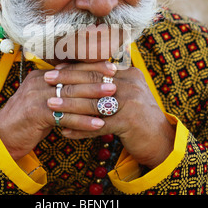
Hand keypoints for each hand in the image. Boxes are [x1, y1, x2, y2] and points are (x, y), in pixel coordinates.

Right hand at [0, 61, 116, 160]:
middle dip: (96, 81)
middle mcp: (39, 82)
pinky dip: (83, 121)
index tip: (112, 68)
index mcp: (42, 75)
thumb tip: (86, 85)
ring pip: (70, 97)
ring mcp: (36, 96)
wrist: (3, 136)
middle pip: (72, 79)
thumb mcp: (44, 100)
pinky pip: (65, 117)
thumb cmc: (29, 119)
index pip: (71, 67)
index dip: (91, 67)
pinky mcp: (35, 114)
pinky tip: (99, 124)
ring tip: (112, 103)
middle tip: (116, 83)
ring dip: (93, 100)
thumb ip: (60, 91)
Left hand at [44, 62, 175, 169]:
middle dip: (67, 80)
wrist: (160, 140)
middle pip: (93, 80)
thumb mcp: (127, 94)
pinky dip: (80, 129)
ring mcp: (131, 102)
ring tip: (49, 105)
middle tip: (47, 79)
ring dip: (69, 105)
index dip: (75, 67)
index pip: (97, 67)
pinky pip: (98, 126)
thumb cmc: (138, 117)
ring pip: (93, 102)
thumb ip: (110, 84)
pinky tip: (65, 131)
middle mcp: (131, 84)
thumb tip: (83, 75)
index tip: (56, 69)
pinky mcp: (129, 122)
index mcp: (129, 74)